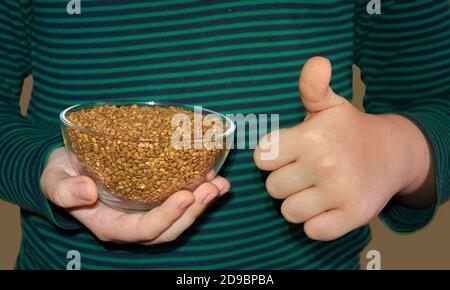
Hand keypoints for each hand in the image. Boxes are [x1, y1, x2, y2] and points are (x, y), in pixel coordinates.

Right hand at [41, 147, 229, 243]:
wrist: (70, 166)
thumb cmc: (61, 174)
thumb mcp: (54, 180)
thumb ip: (64, 190)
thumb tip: (86, 192)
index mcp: (110, 225)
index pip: (142, 230)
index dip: (166, 217)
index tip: (184, 195)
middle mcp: (133, 224)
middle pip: (169, 229)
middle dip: (192, 211)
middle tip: (210, 188)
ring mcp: (146, 212)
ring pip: (180, 218)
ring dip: (202, 204)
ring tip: (220, 185)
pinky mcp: (155, 198)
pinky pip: (181, 200)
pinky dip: (201, 193)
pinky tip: (217, 179)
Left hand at [254, 57, 433, 240]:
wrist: (391, 154)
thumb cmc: (349, 130)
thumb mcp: (329, 105)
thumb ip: (312, 86)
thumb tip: (317, 61)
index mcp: (311, 137)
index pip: (262, 158)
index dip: (271, 157)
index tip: (287, 152)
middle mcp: (325, 165)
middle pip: (273, 188)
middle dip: (284, 180)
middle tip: (304, 171)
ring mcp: (340, 193)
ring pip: (289, 211)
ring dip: (297, 203)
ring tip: (314, 188)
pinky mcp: (353, 216)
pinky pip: (312, 230)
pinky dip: (315, 222)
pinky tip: (326, 205)